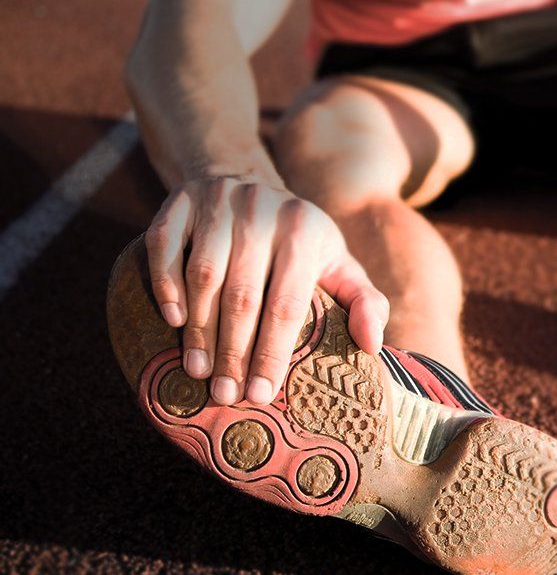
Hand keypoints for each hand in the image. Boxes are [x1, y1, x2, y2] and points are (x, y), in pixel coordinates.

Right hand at [145, 175, 388, 405]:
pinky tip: (173, 320)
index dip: (273, 352)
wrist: (246, 180)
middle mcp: (262, 211)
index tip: (261, 394)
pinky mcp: (181, 201)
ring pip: (204, 274)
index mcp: (305, 230)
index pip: (288, 303)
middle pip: (244, 294)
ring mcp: (218, 203)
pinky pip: (165, 245)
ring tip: (198, 371)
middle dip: (234, 352)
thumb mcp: (338, 262)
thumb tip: (373, 346)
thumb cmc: (297, 239)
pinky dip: (166, 283)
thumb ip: (364, 301)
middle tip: (225, 394)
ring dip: (200, 328)